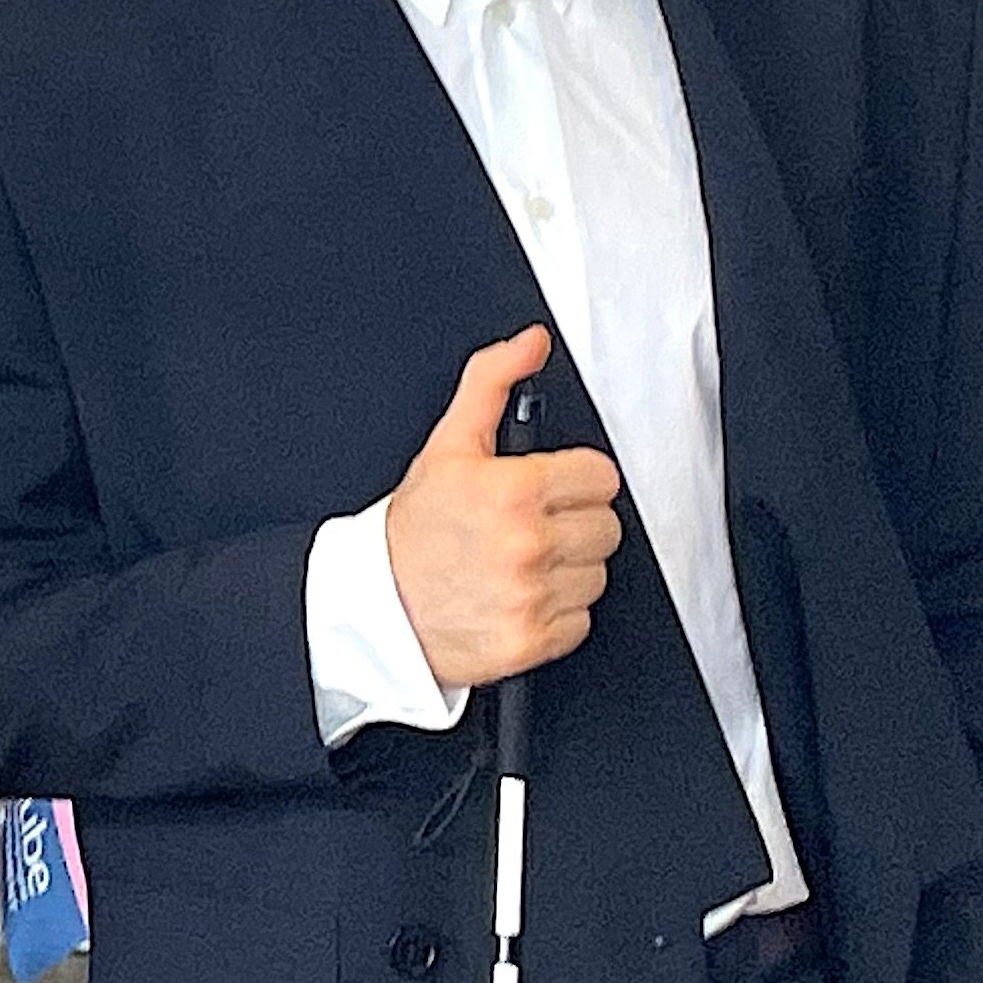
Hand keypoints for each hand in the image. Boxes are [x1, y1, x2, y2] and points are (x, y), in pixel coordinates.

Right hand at [384, 326, 622, 689]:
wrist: (376, 607)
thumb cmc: (412, 530)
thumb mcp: (447, 446)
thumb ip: (491, 383)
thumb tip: (530, 343)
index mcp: (512, 491)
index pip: (600, 477)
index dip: (574, 480)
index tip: (549, 489)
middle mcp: (526, 544)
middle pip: (606, 527)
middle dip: (572, 524)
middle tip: (529, 526)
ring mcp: (531, 595)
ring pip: (596, 574)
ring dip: (566, 570)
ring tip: (520, 563)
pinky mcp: (532, 640)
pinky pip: (580, 620)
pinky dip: (555, 614)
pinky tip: (519, 597)